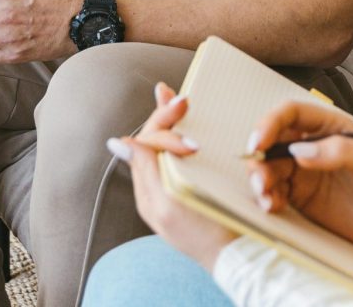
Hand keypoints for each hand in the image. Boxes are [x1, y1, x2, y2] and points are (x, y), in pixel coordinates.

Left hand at [110, 83, 235, 271]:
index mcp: (149, 186)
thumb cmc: (202, 233)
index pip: (149, 141)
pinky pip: (183, 155)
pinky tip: (190, 125)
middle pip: (156, 137)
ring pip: (168, 143)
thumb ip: (145, 171)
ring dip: (174, 121)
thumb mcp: (168, 204)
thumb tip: (118, 142)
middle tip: (183, 100)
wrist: (235, 252)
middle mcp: (159, 182)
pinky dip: (186, 135)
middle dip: (167, 116)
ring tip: (177, 103)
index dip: (166, 127)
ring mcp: (175, 183)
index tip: (188, 121)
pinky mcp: (194, 184)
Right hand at [247, 101, 352, 251]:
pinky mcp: (302, 197)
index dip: (271, 123)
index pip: (292, 114)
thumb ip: (341, 151)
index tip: (259, 142)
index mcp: (329, 126)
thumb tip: (300, 153)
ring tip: (266, 198)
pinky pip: (275, 192)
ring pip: (269, 167)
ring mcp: (306, 172)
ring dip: (260, 179)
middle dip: (259, 156)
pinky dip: (267, 197)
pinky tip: (272, 206)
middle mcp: (313, 145)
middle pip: (273, 141)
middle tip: (259, 178)